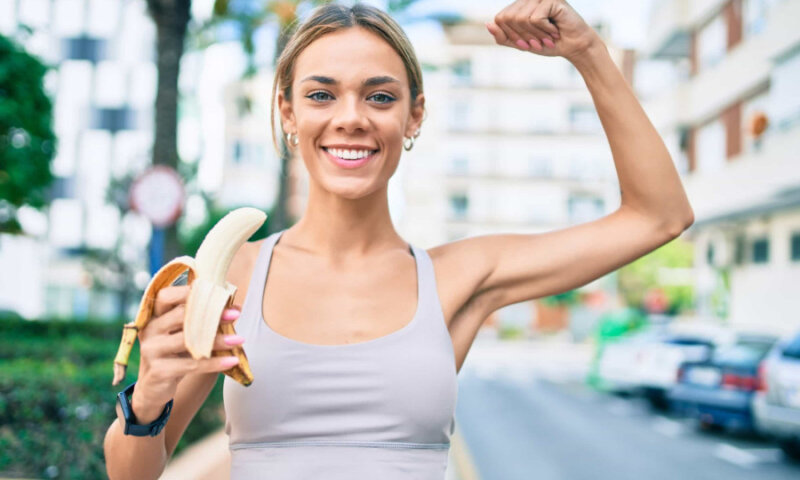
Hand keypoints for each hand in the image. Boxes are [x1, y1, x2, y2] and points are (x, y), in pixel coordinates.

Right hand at [131, 285, 242, 419]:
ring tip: (239, 339)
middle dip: (210, 314)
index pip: (167, 296)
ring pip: (188, 340)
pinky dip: (214, 363)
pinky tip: (232, 361)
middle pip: (180, 316)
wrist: (153, 389)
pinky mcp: (158, 371)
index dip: (189, 291)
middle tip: (235, 314)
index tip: (216, 292)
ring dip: (217, 340)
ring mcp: (151, 350)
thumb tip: (236, 308)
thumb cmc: (174, 356)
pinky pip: (191, 365)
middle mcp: (150, 330)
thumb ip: (201, 321)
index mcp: (154, 317)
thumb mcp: (184, 336)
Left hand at [486, 0, 600, 62]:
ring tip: (547, 38)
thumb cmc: (549, 44)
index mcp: (518, 7)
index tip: (525, 44)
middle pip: (508, 19)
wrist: (574, 46)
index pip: (499, 18)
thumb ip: (503, 37)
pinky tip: (554, 31)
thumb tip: (488, 24)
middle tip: (537, 43)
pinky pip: (535, 18)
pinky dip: (544, 30)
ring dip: (535, 35)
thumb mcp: (521, 44)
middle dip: (522, 36)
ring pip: (521, 19)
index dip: (510, 35)